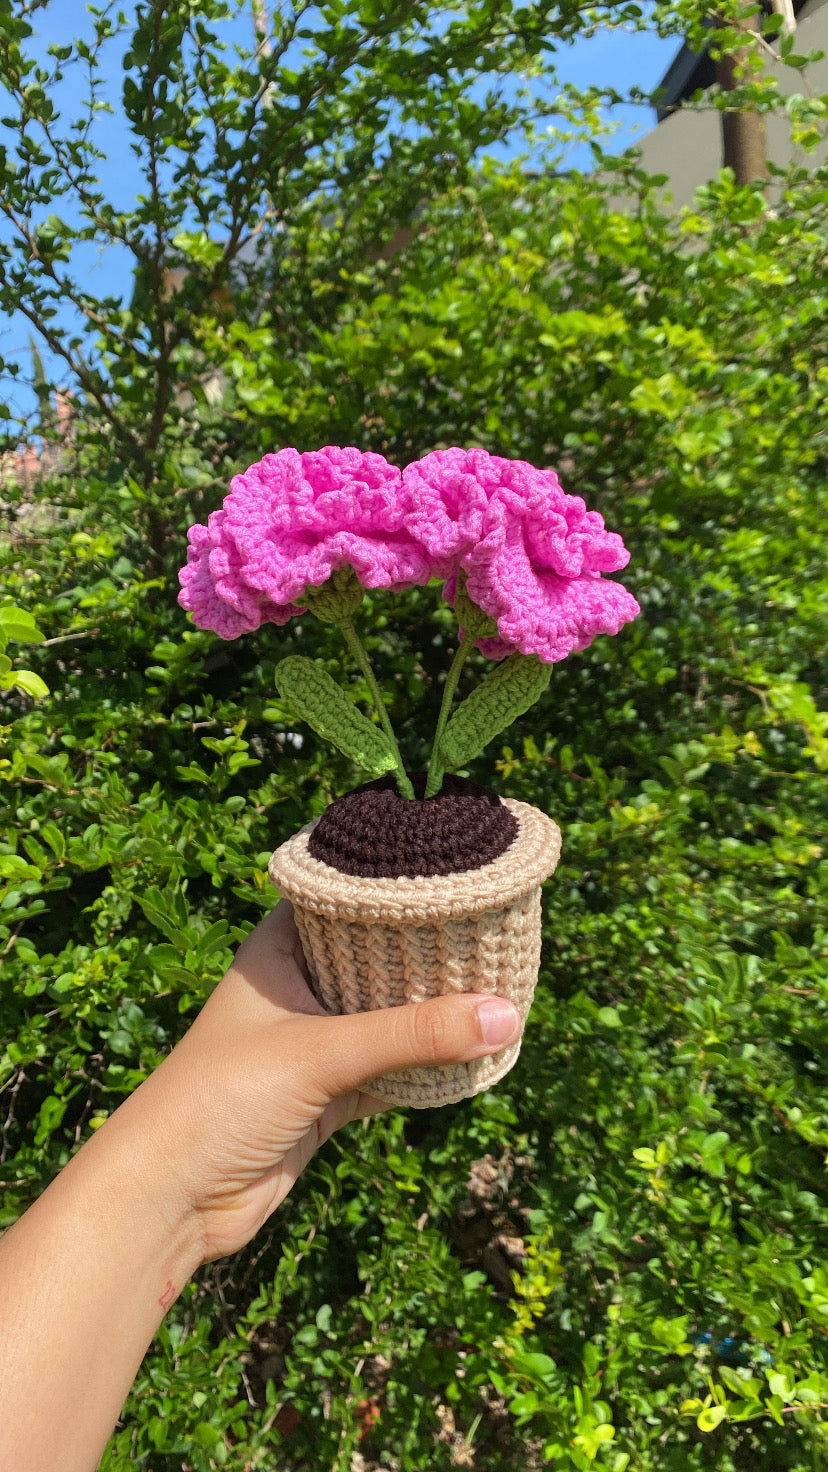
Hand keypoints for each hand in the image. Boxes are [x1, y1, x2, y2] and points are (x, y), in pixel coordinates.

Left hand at [113, 899, 522, 1264]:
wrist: (168, 1200)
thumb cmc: (219, 1100)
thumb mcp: (321, 1053)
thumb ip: (412, 1034)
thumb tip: (506, 1015)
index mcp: (276, 952)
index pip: (337, 897)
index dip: (386, 881)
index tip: (447, 865)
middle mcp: (293, 992)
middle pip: (370, 959)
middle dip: (422, 953)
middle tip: (488, 929)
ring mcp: (308, 1048)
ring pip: (382, 1020)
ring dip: (428, 1014)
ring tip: (494, 986)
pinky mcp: (322, 1099)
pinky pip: (386, 1072)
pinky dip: (423, 1069)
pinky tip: (470, 1057)